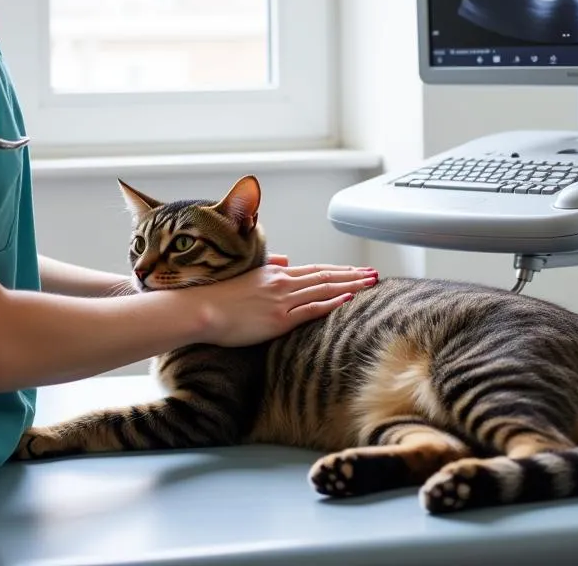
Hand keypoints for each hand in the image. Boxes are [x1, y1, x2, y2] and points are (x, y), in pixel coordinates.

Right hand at [192, 262, 378, 346]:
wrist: (202, 310)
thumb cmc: (219, 297)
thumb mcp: (247, 275)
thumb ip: (269, 267)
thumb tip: (286, 259)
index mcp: (275, 273)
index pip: (316, 270)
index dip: (340, 270)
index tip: (358, 269)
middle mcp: (282, 282)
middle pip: (326, 276)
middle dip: (353, 275)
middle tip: (375, 274)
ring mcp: (282, 300)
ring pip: (324, 289)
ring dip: (350, 285)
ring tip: (370, 283)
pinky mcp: (279, 319)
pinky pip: (311, 309)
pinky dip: (331, 302)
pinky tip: (347, 298)